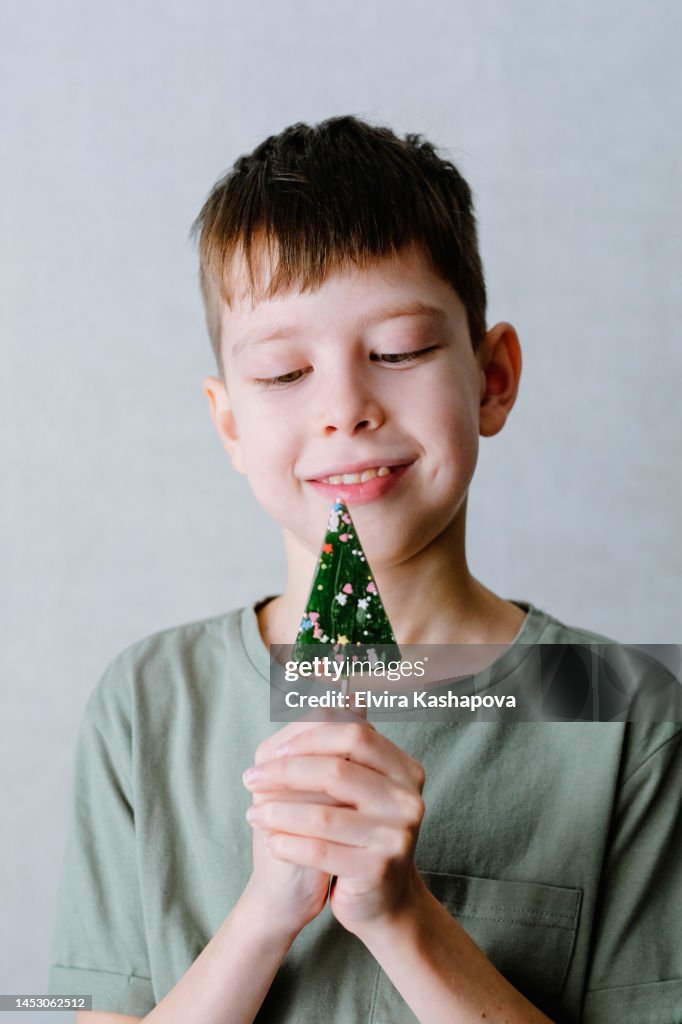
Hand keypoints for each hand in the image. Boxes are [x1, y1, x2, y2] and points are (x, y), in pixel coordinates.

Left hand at [243, 721, 425, 935]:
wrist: (378, 900)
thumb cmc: (357, 832)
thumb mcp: (355, 785)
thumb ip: (345, 742)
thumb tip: (342, 688)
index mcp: (404, 769)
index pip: (354, 734)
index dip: (308, 738)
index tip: (271, 752)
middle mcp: (409, 799)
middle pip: (337, 769)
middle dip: (285, 772)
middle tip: (251, 780)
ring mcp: (398, 836)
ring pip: (323, 813)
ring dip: (278, 812)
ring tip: (253, 814)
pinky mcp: (379, 871)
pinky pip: (320, 850)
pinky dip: (288, 843)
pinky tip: (271, 841)